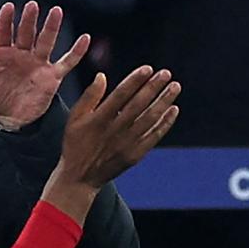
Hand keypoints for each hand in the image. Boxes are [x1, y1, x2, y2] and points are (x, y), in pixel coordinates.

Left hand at [0, 1, 89, 129]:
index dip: (6, 20)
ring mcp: (38, 63)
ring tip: (56, 11)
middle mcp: (22, 53)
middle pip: (26, 33)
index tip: (9, 7)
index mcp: (2, 52)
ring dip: (51, 27)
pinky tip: (85, 38)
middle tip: (32, 6)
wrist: (10, 117)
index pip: (4, 32)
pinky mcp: (52, 75)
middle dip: (29, 20)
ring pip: (46, 41)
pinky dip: (76, 51)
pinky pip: (67, 62)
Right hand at [42, 64, 179, 223]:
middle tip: (166, 73)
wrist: (79, 178)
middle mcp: (114, 131)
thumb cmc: (75, 145)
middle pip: (138, 105)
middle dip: (153, 87)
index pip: (120, 95)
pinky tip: (173, 110)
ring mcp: (126, 144)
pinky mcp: (134, 155)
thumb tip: (101, 76)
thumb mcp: (74, 120)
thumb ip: (88, 97)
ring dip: (164, 101)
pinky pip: (154, 136)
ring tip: (175, 87)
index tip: (148, 69)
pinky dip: (165, 123)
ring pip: (150, 119)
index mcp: (98, 120)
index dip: (135, 81)